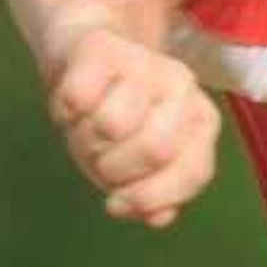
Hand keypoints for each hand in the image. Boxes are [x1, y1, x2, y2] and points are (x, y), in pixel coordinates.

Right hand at [43, 26, 219, 227]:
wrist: (85, 55)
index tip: (118, 202)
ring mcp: (144, 63)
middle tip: (99, 157)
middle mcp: (181, 84)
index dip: (148, 197)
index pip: (193, 172)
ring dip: (86, 139)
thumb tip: (159, 217)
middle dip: (113, 169)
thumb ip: (159, 195)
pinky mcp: (100, 49)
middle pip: (155, 150)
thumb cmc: (118, 120)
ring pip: (111, 125)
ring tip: (86, 129)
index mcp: (201, 119)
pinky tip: (71, 108)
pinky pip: (78, 98)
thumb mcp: (143, 166)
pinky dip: (65, 113)